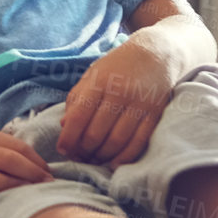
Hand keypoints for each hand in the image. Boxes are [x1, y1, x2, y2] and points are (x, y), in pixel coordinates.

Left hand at [59, 41, 174, 166]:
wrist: (155, 54)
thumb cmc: (117, 67)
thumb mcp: (92, 76)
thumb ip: (76, 100)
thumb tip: (64, 126)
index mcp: (99, 82)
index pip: (79, 116)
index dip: (68, 137)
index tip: (62, 149)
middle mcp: (119, 93)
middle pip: (97, 132)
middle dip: (84, 150)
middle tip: (78, 156)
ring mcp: (139, 104)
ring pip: (117, 141)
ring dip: (102, 156)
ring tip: (94, 159)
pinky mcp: (155, 114)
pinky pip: (138, 142)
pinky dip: (124, 157)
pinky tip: (114, 162)